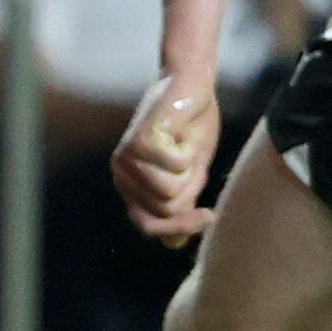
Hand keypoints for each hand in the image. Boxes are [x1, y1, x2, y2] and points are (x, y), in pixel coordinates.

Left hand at [111, 73, 221, 247]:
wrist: (192, 87)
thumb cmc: (192, 127)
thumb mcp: (192, 174)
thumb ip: (181, 205)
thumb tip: (173, 243)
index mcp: (131, 186)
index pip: (150, 226)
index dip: (182, 226)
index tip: (209, 215)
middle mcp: (121, 175)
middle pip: (166, 211)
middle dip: (192, 190)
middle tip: (195, 162)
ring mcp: (125, 160)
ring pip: (168, 194)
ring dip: (190, 172)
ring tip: (186, 146)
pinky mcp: (137, 143)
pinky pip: (172, 170)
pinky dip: (188, 155)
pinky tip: (182, 136)